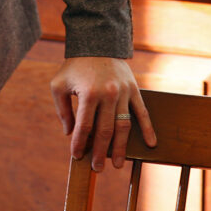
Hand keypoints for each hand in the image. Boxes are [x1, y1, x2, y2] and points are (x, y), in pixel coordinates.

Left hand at [50, 56, 155, 171]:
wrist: (97, 41)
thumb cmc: (75, 65)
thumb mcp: (60, 83)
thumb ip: (62, 109)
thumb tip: (69, 132)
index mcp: (88, 93)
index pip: (84, 126)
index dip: (79, 143)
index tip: (76, 156)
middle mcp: (108, 94)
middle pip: (104, 131)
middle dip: (100, 152)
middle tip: (97, 169)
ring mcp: (123, 92)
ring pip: (123, 125)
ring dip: (121, 147)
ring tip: (118, 164)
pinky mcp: (134, 89)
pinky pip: (142, 112)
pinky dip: (147, 129)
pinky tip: (150, 144)